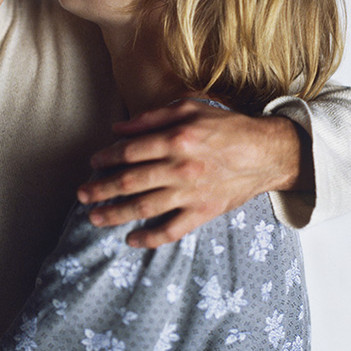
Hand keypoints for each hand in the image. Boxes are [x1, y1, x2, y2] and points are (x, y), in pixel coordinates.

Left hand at [77, 100, 305, 247]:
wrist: (268, 152)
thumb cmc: (227, 127)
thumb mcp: (190, 109)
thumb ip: (151, 118)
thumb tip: (117, 129)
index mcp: (176, 139)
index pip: (130, 151)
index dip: (106, 158)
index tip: (93, 163)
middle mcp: (181, 167)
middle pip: (130, 181)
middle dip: (101, 190)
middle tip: (82, 195)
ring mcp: (192, 192)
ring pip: (145, 207)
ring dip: (116, 214)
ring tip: (95, 218)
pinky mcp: (204, 212)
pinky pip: (173, 230)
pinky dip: (150, 238)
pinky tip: (131, 240)